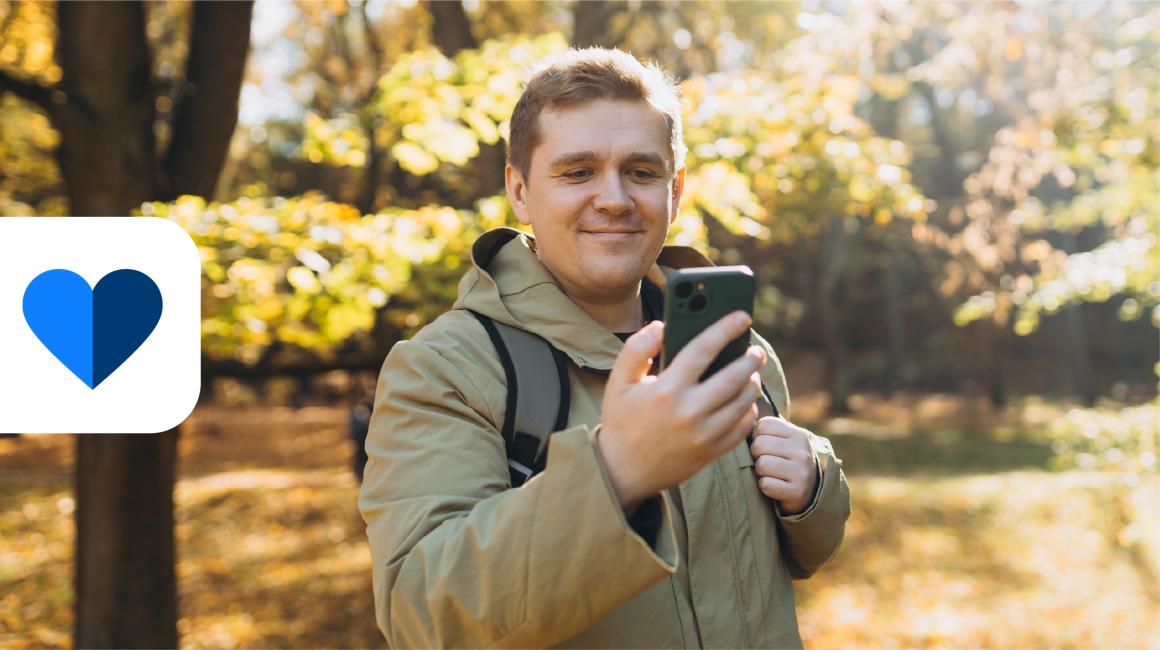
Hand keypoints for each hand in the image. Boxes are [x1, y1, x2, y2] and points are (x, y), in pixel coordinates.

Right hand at [597, 311, 765, 511]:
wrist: (622, 470)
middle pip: (734, 377)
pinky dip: (748, 411)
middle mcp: (689, 412)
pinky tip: (743, 401)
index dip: (725, 328)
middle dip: (750, 359)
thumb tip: (661, 326)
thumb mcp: (619, 382)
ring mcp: (703, 435)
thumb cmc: (622, 420)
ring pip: (743, 402)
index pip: (702, 349)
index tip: (743, 316)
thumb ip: (636, 349)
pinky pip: (742, 428)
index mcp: (666, 390)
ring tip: (750, 374)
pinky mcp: (711, 452)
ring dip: (752, 383)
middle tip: (754, 350)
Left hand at [749, 417, 817, 514]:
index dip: (756, 436)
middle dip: (756, 454)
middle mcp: (802, 451)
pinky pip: (766, 485)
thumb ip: (768, 428)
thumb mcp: (785, 440)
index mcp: (798, 434)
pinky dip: (765, 486)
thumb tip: (743, 420)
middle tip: (765, 460)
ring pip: (762, 465)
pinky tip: (775, 485)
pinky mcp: (797, 491)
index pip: (762, 425)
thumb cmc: (788, 459)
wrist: (811, 488)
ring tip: (771, 473)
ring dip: (760, 471)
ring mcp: (802, 472)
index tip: (764, 445)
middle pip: (759, 445)